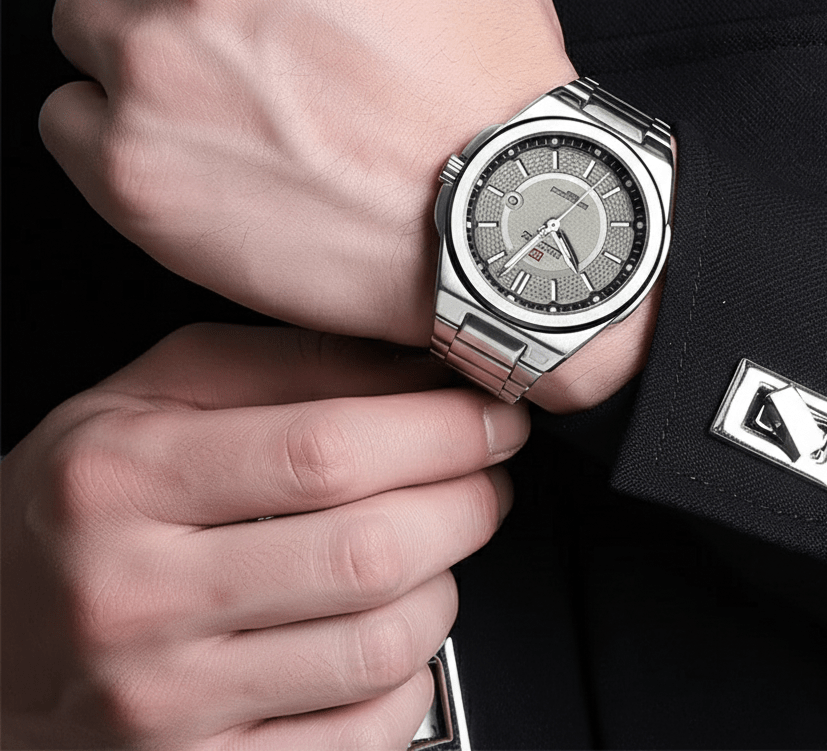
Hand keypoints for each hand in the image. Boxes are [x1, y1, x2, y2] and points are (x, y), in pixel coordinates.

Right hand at [0, 324, 526, 749]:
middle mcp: (135, 600)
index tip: (491, 416)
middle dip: (469, 502)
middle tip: (483, 473)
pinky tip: (382, 626)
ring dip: (444, 584)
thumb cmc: (85, 503)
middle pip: (369, 551)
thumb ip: (288, 364)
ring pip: (381, 647)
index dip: (441, 430)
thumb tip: (419, 370)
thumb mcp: (156, 392)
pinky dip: (409, 672)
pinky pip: (365, 733)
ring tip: (427, 546)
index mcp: (121, 479)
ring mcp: (165, 708)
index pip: (324, 450)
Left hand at [41, 0, 575, 349]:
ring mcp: (156, 63)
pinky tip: (213, 142)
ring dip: (144, 41)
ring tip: (245, 89)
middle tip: (254, 15)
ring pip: (83, 14)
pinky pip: (66, 114)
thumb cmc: (490, 66)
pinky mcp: (131, 163)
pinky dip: (125, 127)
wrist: (499, 215)